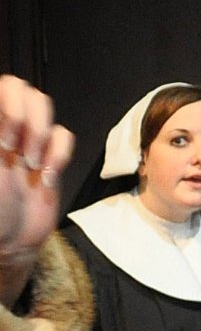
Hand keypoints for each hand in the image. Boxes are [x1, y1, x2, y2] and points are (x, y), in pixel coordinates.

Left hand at [0, 76, 74, 306]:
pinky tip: (46, 175)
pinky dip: (59, 154)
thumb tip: (3, 131)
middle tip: (15, 151)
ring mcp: (28, 141)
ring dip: (41, 134)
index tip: (3, 142)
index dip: (7, 107)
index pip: (1, 88)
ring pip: (43, 105)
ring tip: (31, 162)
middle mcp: (5, 126)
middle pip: (21, 88)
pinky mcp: (50, 158)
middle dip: (24, 118)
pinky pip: (64, 136)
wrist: (11, 242)